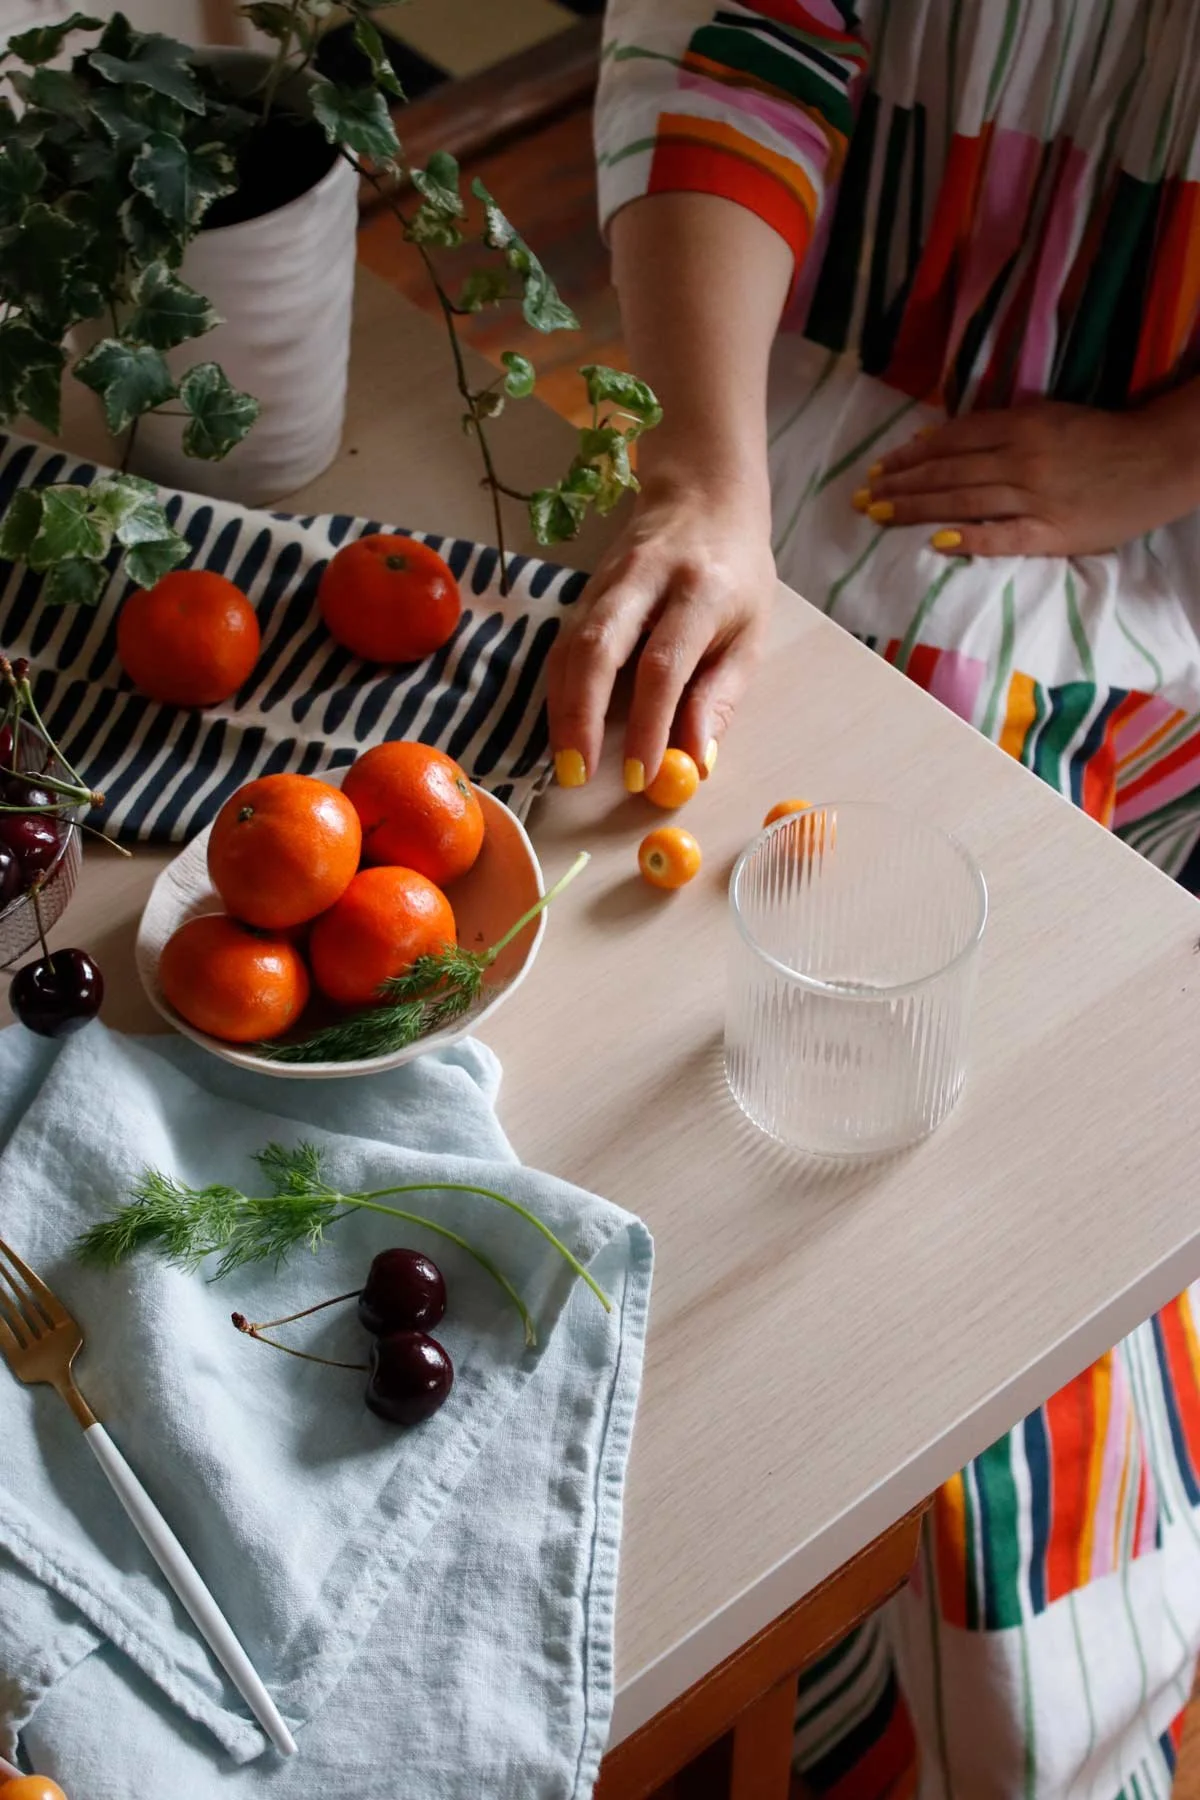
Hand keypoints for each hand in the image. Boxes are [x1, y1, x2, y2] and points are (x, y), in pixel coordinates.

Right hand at [545, 484, 775, 789]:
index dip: (648, 724)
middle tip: (578, 773)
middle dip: (581, 715)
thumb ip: (719, 696)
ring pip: (570, 643)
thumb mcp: (749, 634)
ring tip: (566, 762)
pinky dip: (559, 688)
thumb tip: (694, 760)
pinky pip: (562, 642)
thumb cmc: (736, 576)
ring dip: (562, 707)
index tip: (641, 775)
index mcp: (700, 590)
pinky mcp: (585, 588)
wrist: (703, 498)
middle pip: (598, 646)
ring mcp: (607, 579)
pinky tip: (562, 726)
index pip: (664, 665)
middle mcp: (646, 578)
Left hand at [858, 398, 1198, 556]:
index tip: (879, 468)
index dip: (911, 456)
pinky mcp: (1051, 532)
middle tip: (862, 496)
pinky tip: (934, 543)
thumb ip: (1000, 429)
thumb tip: (943, 441)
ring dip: (915, 508)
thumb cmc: (1101, 438)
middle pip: (947, 472)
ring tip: (880, 515)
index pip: (952, 441)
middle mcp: (1019, 458)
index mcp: (1019, 427)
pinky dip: (966, 538)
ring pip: (961, 501)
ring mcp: (1033, 497)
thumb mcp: (1049, 418)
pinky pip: (1000, 537)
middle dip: (900, 484)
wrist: (1157, 460)